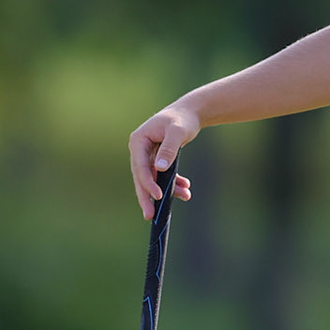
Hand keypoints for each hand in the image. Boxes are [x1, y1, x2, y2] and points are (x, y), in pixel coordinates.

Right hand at [129, 101, 199, 219]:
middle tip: (150, 216)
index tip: (158, 196)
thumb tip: (159, 169)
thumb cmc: (183, 119)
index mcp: (138, 141)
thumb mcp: (177, 132)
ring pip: (153, 179)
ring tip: (184, 196)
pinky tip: (185, 188)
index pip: (140, 166)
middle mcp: (139, 149)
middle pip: (142, 177)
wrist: (191, 113)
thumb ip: (169, 149)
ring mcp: (147, 155)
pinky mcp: (157, 159)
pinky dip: (174, 183)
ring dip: (167, 190)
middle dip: (148, 197)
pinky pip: (163, 176)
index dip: (148, 183)